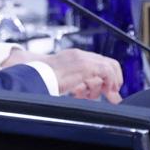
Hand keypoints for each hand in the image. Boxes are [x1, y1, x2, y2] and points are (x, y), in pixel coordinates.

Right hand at [2, 48, 122, 102]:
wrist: (35, 75)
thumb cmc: (42, 79)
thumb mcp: (61, 81)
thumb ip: (74, 84)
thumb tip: (83, 92)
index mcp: (71, 57)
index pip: (96, 61)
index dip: (106, 76)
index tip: (108, 89)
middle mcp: (79, 55)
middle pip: (106, 62)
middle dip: (114, 79)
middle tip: (113, 93)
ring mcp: (82, 59)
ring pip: (108, 66)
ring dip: (111, 82)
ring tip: (106, 94)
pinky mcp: (85, 66)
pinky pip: (106, 71)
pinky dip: (110, 82)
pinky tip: (106, 91)